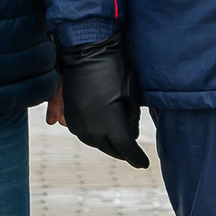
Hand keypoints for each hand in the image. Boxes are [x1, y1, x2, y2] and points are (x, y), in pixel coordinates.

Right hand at [56, 34, 147, 168]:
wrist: (87, 51)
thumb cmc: (116, 69)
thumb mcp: (131, 95)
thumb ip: (131, 119)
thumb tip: (130, 134)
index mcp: (110, 125)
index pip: (127, 149)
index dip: (137, 158)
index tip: (144, 164)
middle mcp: (91, 129)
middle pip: (110, 149)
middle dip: (122, 152)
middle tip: (133, 156)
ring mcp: (78, 123)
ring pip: (95, 142)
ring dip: (107, 145)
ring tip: (118, 145)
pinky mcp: (70, 115)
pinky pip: (82, 133)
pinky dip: (94, 136)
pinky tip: (101, 134)